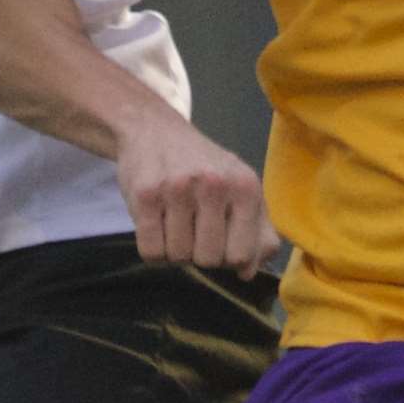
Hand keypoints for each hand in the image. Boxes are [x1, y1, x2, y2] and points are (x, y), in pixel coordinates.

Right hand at [116, 106, 280, 280]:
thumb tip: (248, 272)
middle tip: (194, 230)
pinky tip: (156, 225)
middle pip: (208, 259)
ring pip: (178, 257)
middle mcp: (214, 184)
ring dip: (174, 251)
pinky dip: (152, 249)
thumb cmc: (204, 167)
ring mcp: (177, 188)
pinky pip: (150, 251)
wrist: (154, 130)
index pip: (241, 255)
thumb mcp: (241, 189)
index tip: (220, 242)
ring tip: (175, 223)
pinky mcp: (145, 194)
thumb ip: (258, 232)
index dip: (228, 259)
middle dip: (199, 255)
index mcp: (245, 186)